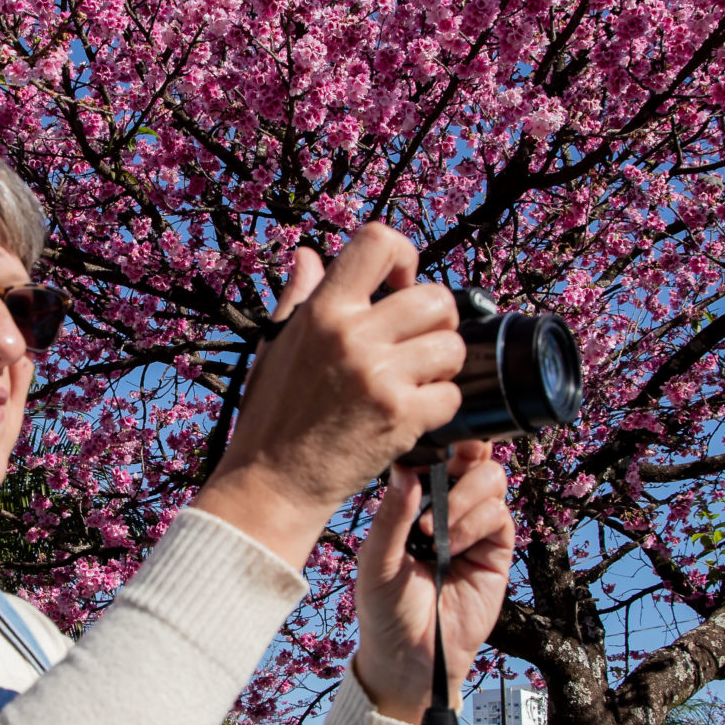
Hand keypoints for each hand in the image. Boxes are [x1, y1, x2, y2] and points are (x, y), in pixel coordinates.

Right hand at [191, 225, 466, 570]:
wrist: (272, 483)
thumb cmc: (272, 414)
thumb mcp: (275, 345)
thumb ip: (298, 296)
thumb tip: (309, 254)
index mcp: (322, 311)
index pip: (379, 242)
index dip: (404, 258)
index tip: (399, 286)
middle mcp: (352, 336)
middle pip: (436, 298)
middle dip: (438, 320)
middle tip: (418, 344)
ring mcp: (380, 376)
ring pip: (452, 347)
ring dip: (442, 366)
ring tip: (414, 382)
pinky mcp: (401, 417)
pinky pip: (451, 395)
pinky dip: (439, 408)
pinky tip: (411, 415)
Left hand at [352, 439, 515, 720]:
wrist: (411, 657)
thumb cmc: (385, 609)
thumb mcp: (376, 559)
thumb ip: (391, 515)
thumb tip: (404, 469)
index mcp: (414, 501)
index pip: (436, 456)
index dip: (443, 438)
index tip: (437, 431)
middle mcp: (448, 507)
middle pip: (473, 456)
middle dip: (464, 453)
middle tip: (449, 463)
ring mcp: (474, 527)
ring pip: (490, 480)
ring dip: (464, 496)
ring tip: (435, 527)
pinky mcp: (496, 550)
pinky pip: (499, 515)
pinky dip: (475, 522)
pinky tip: (452, 545)